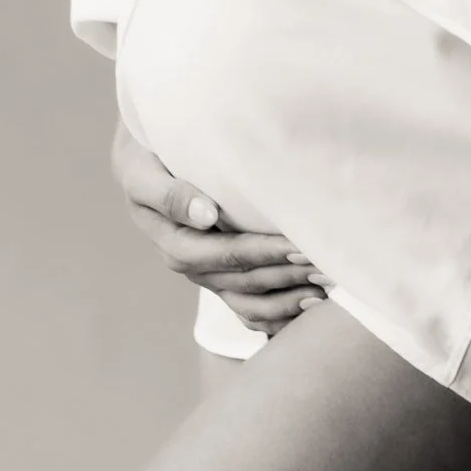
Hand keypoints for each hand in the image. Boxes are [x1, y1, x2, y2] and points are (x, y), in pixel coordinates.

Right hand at [111, 120, 333, 335]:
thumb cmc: (147, 155)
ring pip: (250, 301)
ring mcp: (207, 273)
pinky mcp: (221, 276)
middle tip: (327, 264)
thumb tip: (206, 216)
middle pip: (243, 280)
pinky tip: (309, 309)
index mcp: (173, 241)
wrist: (145, 157)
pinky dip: (279, 315)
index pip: (224, 254)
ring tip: (325, 289)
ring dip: (288, 298)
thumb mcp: (143, 170)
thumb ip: (170, 194)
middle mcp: (191, 264)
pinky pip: (249, 309)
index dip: (263, 252)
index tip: (300, 245)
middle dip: (286, 274)